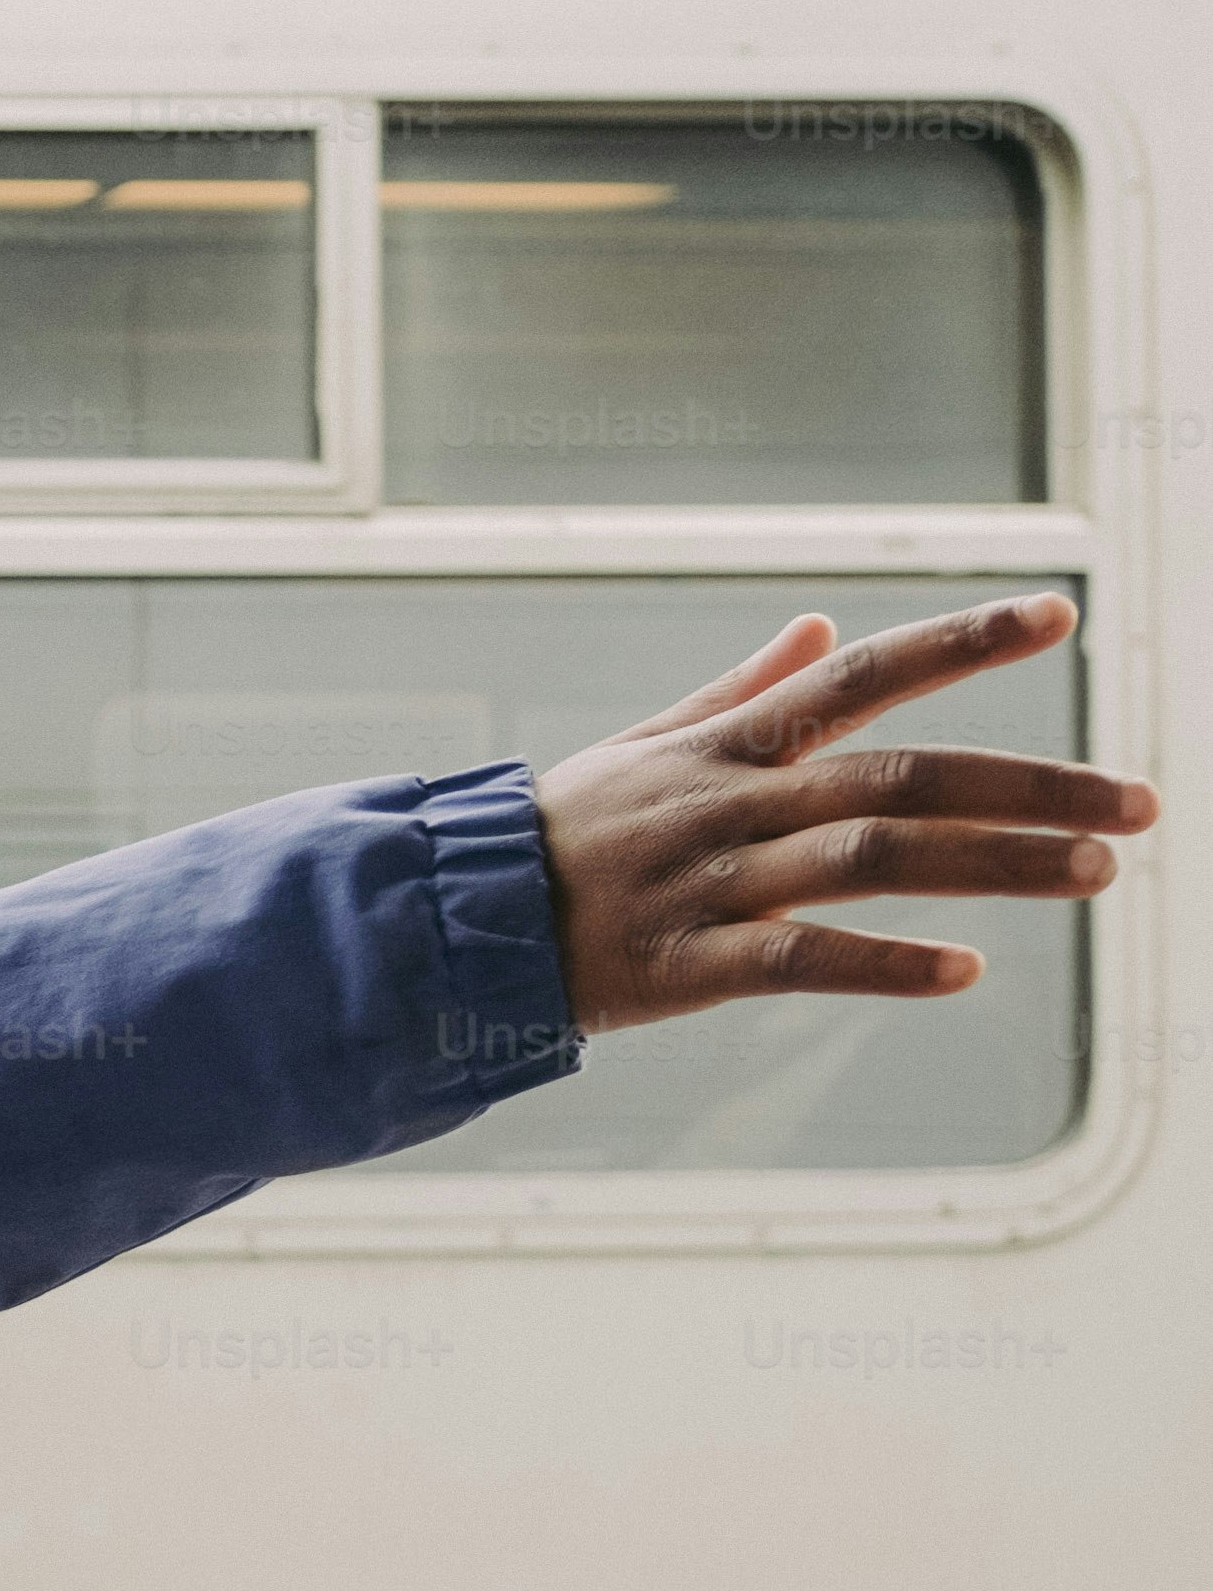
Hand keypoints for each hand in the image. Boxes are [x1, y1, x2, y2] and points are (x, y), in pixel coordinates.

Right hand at [530, 594, 1146, 1033]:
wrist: (451, 920)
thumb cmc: (563, 834)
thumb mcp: (646, 746)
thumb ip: (743, 690)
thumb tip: (823, 629)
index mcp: (731, 745)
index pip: (863, 675)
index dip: (960, 642)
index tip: (1058, 619)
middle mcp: (733, 802)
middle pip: (903, 775)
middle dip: (1031, 784)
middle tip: (1140, 802)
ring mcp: (712, 881)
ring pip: (873, 859)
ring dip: (992, 864)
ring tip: (1096, 870)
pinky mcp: (686, 963)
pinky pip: (797, 960)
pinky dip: (884, 965)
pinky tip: (963, 971)